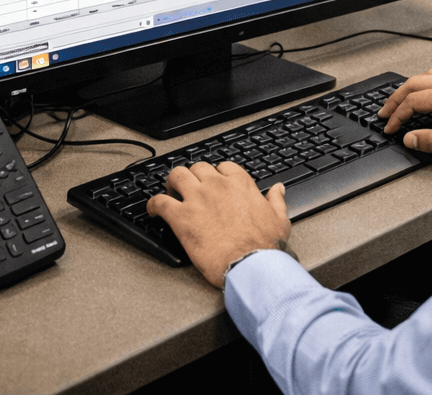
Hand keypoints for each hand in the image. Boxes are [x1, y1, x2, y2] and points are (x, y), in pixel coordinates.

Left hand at [146, 161, 290, 287]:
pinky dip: (153, 204)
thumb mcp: (279, 218)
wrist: (250, 265)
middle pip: (197, 168)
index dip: (216, 174)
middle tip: (190, 188)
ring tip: (170, 192)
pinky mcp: (181, 217)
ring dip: (172, 183)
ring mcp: (197, 199)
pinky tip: (153, 210)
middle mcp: (216, 186)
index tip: (213, 183)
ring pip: (176, 175)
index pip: (223, 167)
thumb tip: (278, 189)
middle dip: (193, 176)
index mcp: (240, 184)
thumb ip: (276, 200)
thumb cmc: (265, 245)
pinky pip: (159, 202)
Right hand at [378, 68, 431, 158]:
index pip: (413, 101)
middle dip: (395, 99)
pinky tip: (422, 90)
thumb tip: (410, 138)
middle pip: (414, 84)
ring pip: (424, 78)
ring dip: (407, 89)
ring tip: (396, 102)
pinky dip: (422, 83)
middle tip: (384, 114)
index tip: (390, 127)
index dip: (397, 115)